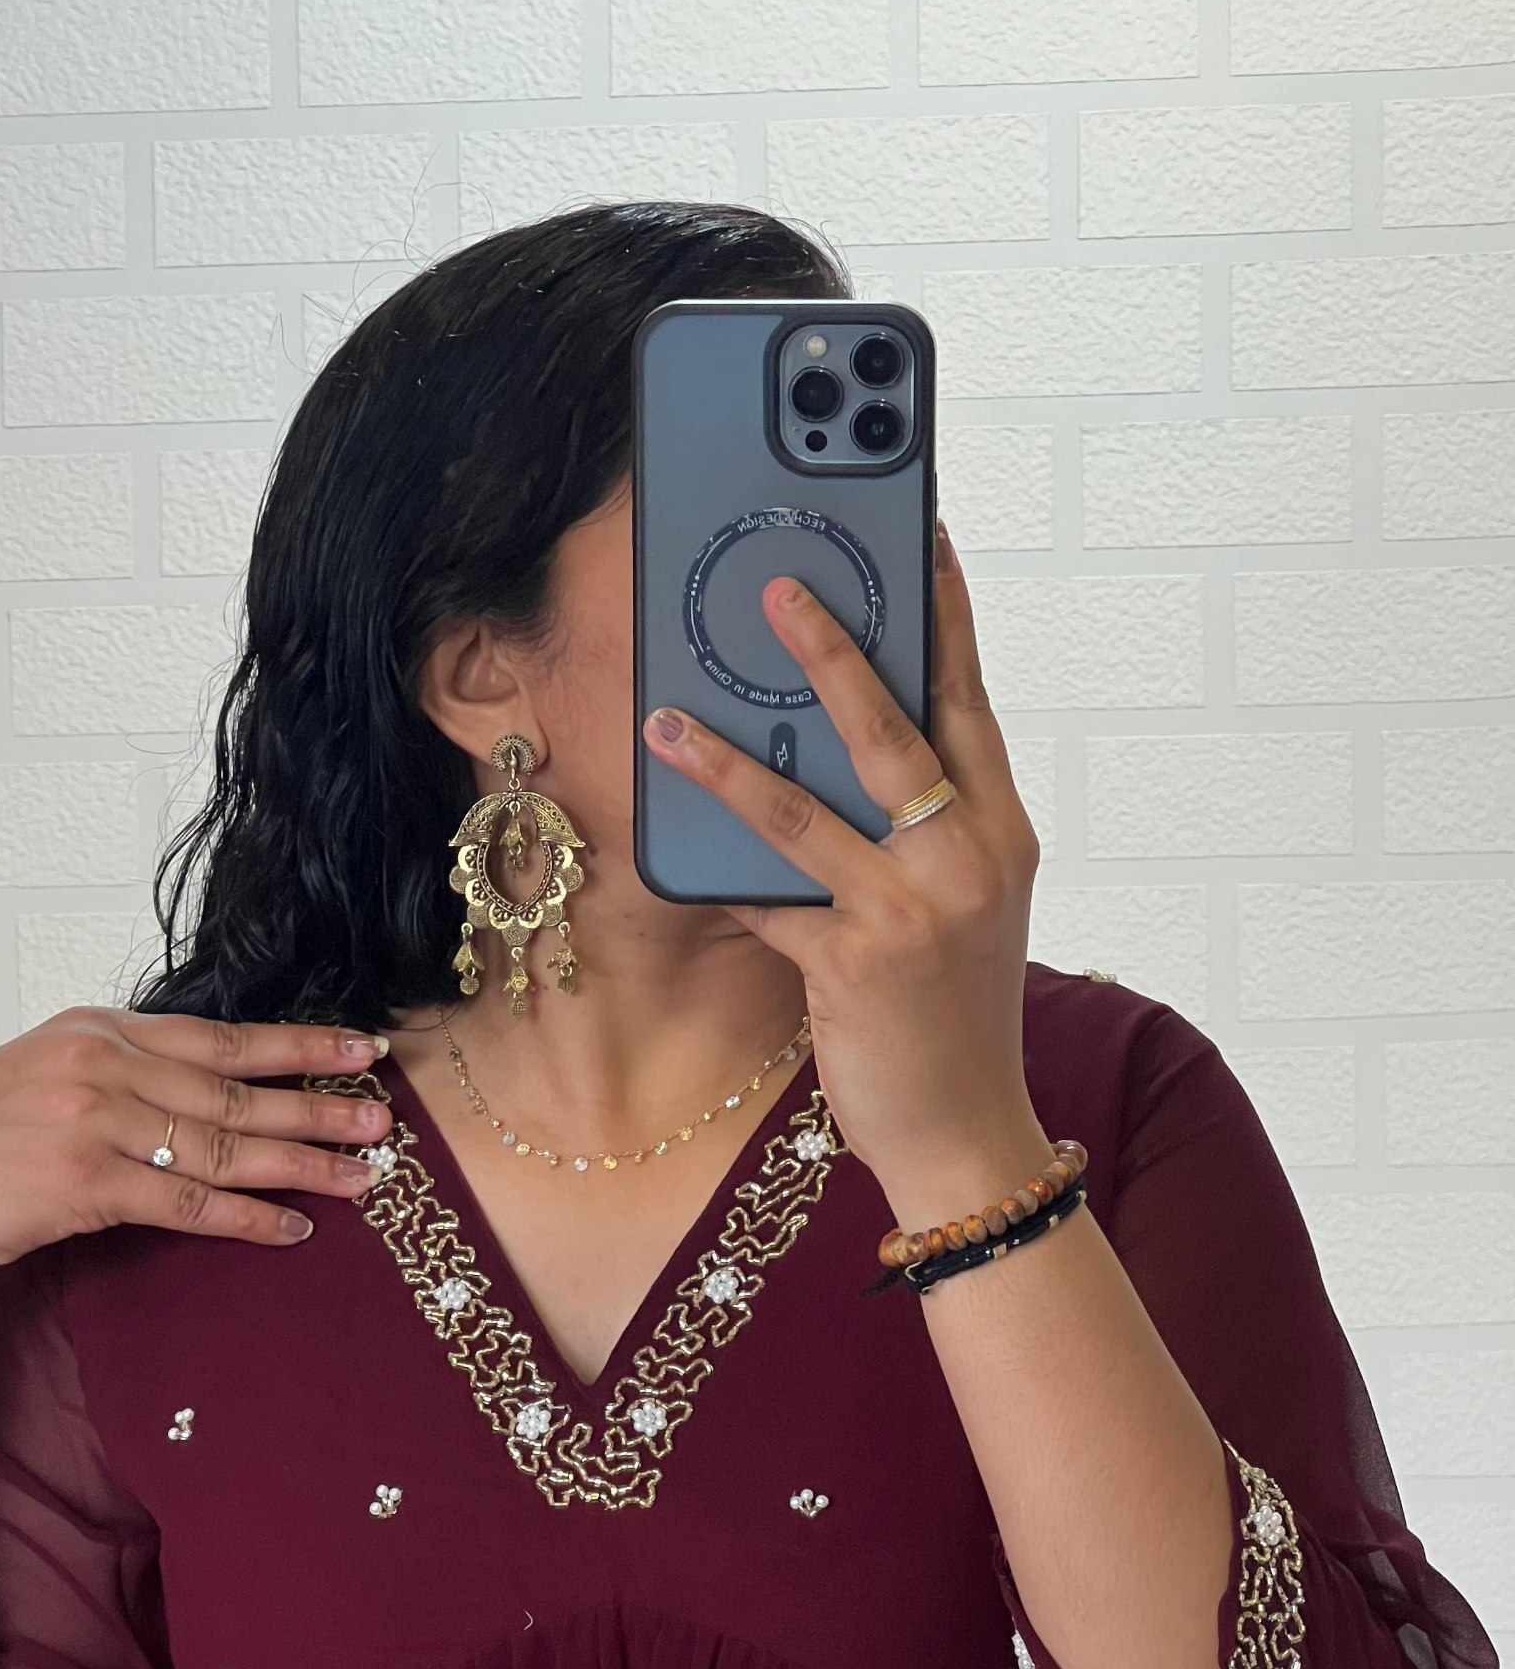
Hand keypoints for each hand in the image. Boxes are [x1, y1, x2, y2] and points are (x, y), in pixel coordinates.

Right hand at [0, 1011, 395, 1291]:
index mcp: (95, 1029)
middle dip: (320, 1104)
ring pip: (225, 1143)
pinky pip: (189, 1200)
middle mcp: (100, 1061)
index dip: (299, 1045)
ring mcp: (92, 1117)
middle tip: (386, 1119)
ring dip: (302, 1163)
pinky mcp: (83, 1180)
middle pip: (236, 1088)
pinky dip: (247, 1217)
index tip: (364, 1050)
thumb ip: (116, 1079)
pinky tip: (292, 1229)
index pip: (220, 1035)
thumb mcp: (41, 1084)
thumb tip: (201, 1097)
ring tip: (365, 1177)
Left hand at [640, 518, 1047, 1202]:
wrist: (970, 1132)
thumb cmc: (953, 1012)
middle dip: (833, 649)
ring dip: (726, 760)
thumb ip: (915, 830)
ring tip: (667, 717)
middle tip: (778, 586)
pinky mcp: (857, 964)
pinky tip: (669, 844)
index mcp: (1001, 829)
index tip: (920, 537)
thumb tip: (829, 754)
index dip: (943, 616)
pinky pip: (768, 901)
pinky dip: (720, 876)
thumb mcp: (959, 905)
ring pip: (805, 809)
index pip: (969, 700)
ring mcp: (914, 910)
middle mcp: (968, 857)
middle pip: (892, 728)